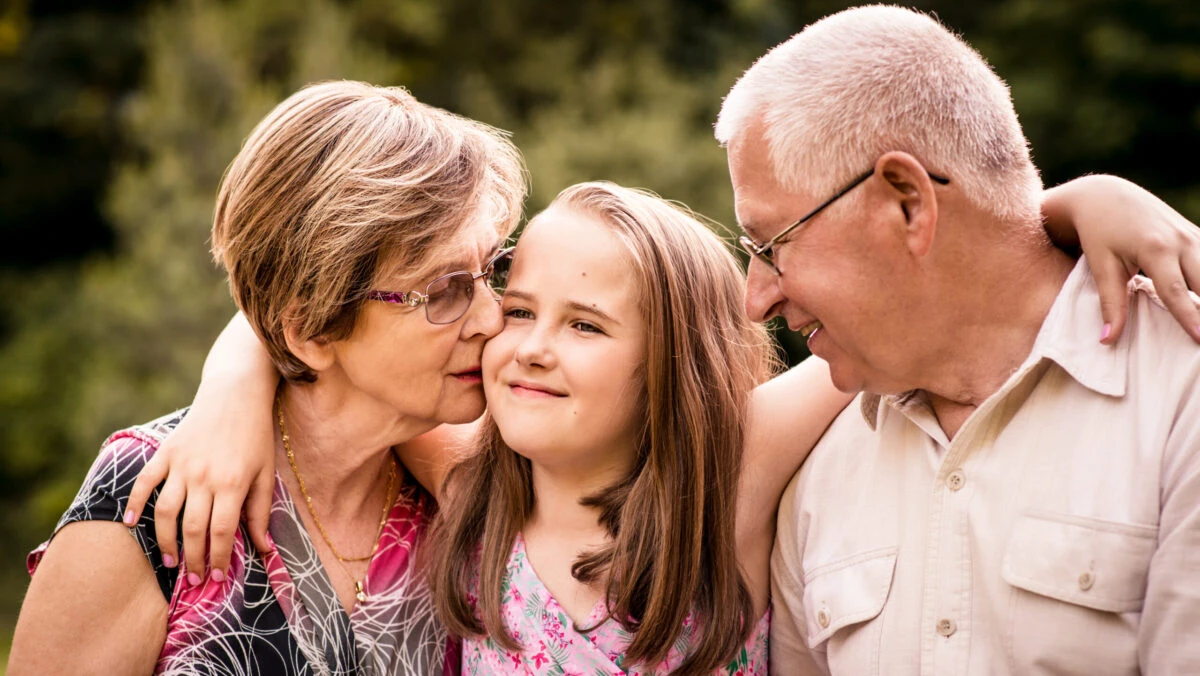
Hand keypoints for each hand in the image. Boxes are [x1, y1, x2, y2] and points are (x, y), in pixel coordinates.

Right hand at [123, 313, 279, 580]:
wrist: (235, 393)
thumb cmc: (255, 435)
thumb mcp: (265, 473)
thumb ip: (261, 512)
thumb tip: (263, 548)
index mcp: (232, 483)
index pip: (221, 532)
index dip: (218, 559)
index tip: (217, 577)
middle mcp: (204, 476)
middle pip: (193, 528)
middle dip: (193, 558)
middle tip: (193, 579)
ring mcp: (182, 464)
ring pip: (167, 512)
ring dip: (166, 541)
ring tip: (171, 562)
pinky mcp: (165, 452)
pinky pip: (145, 482)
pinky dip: (135, 504)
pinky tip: (132, 524)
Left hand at [1043, 174, 1199, 343]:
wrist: (1106, 197)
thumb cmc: (1099, 233)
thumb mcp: (1101, 266)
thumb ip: (1110, 303)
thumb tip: (1108, 340)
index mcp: (1155, 248)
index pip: (1175, 291)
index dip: (1190, 317)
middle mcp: (1181, 240)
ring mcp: (1193, 235)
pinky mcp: (1197, 234)